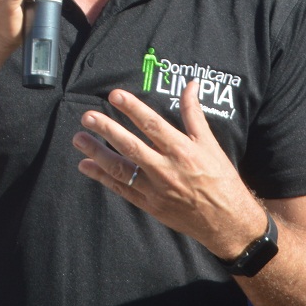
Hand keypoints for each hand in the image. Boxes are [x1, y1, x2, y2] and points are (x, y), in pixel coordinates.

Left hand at [73, 80, 268, 260]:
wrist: (226, 220)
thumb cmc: (220, 178)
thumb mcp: (210, 143)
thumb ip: (194, 113)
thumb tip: (190, 84)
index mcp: (182, 150)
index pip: (152, 124)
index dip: (132, 108)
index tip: (114, 95)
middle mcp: (167, 169)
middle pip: (131, 146)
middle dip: (107, 130)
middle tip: (87, 117)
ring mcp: (156, 189)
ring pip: (121, 169)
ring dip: (97, 153)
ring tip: (79, 139)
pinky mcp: (150, 205)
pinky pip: (122, 189)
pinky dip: (103, 177)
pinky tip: (86, 166)